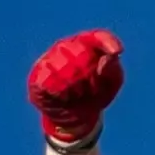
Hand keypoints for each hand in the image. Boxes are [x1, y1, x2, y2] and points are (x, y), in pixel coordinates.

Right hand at [28, 29, 124, 144]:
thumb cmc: (95, 94)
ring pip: (68, 70)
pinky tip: (63, 97)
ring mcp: (49, 59)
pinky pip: (52, 83)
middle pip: (84, 56)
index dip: (107, 42)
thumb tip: (107, 58)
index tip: (117, 51)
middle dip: (92, 78)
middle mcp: (66, 46)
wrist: (76, 118)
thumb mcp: (111, 83)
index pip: (97, 37)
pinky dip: (62, 94)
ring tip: (76, 93)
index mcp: (85, 44)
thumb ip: (112, 69)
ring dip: (77, 88)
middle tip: (90, 89)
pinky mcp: (37, 75)